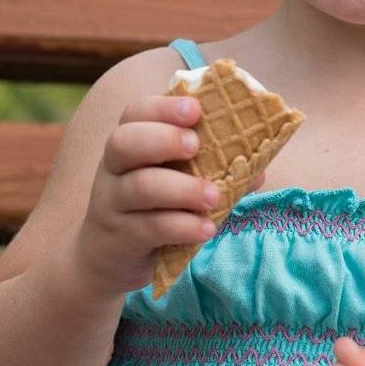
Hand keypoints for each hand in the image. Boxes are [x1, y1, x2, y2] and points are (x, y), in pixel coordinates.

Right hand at [74, 93, 264, 294]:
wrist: (107, 258)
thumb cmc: (150, 207)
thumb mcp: (174, 181)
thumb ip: (211, 169)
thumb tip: (258, 168)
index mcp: (130, 143)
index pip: (136, 112)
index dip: (164, 107)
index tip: (195, 110)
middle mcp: (115, 168)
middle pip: (124, 142)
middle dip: (163, 139)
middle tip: (196, 146)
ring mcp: (112, 203)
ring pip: (139, 187)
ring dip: (182, 189)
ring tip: (214, 196)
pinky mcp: (120, 237)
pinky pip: (149, 227)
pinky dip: (182, 226)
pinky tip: (206, 229)